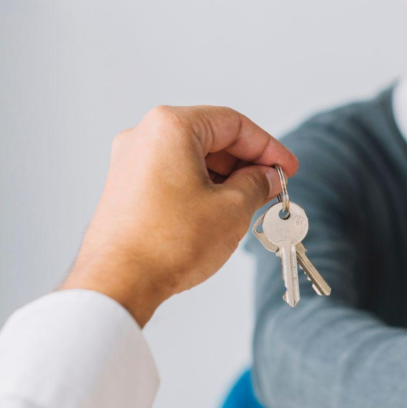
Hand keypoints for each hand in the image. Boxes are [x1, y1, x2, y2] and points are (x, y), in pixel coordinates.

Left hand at [60, 105, 297, 325]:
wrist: (118, 283)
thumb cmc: (168, 243)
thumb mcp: (233, 209)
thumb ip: (258, 183)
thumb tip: (267, 177)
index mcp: (171, 127)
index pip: (234, 124)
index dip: (268, 147)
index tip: (287, 168)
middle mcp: (145, 136)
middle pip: (212, 137)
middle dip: (247, 163)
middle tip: (273, 187)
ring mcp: (131, 162)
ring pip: (193, 157)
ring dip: (226, 177)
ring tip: (251, 204)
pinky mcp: (127, 187)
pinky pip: (174, 174)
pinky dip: (202, 186)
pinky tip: (221, 211)